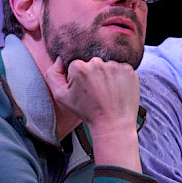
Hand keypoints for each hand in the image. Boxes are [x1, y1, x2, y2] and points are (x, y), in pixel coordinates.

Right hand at [44, 56, 140, 170]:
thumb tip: (59, 58)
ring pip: (108, 66)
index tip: (85, 90)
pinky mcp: (129, 70)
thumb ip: (53, 74)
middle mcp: (97, 62)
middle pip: (93, 64)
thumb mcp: (61, 96)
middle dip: (94, 75)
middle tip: (97, 93)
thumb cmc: (86, 112)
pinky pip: (122, 69)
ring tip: (108, 93)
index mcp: (79, 66)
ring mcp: (115, 66)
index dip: (80, 78)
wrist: (113, 123)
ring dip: (108, 76)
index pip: (77, 65)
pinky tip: (118, 90)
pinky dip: (120, 77)